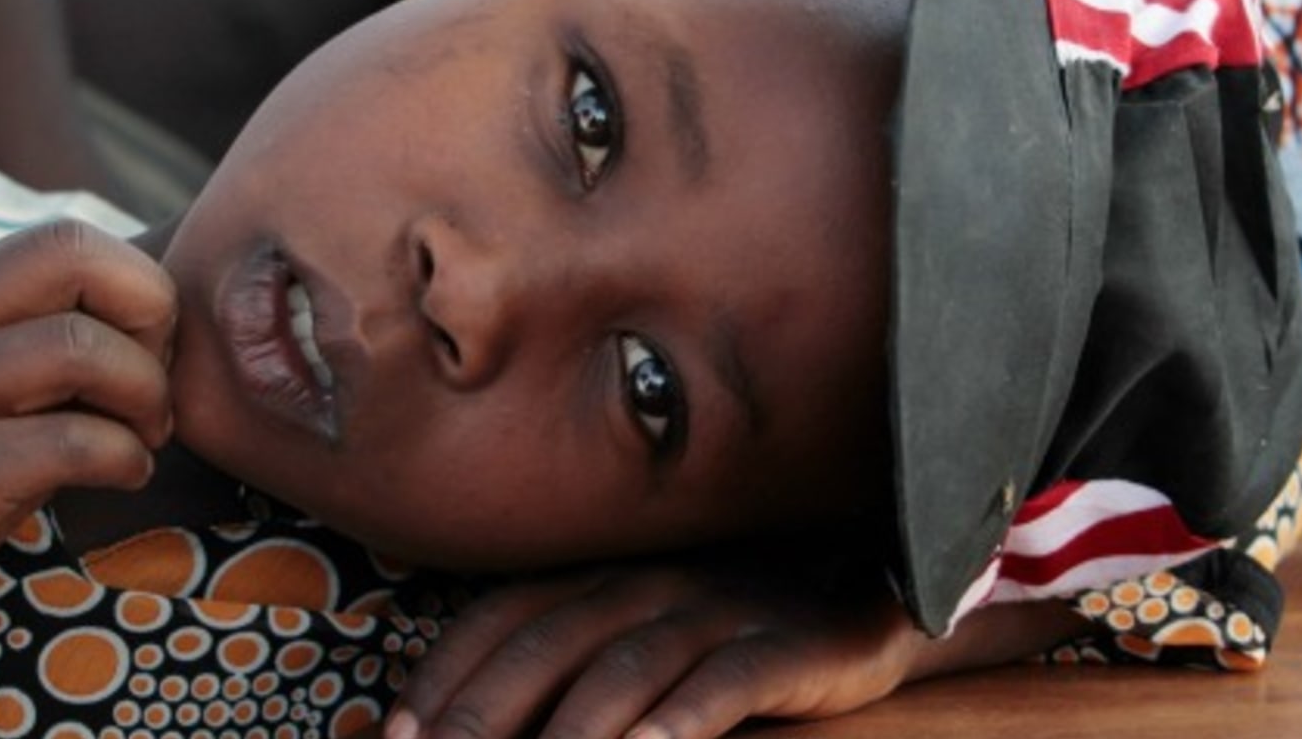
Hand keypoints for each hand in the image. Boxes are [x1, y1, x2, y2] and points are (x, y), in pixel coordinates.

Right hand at [0, 221, 176, 651]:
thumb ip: (62, 330)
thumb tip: (172, 310)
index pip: (68, 238)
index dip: (137, 285)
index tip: (152, 347)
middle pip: (76, 259)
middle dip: (151, 316)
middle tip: (155, 385)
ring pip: (81, 349)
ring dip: (146, 396)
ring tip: (144, 436)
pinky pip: (71, 441)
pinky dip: (125, 456)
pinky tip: (125, 474)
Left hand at [388, 552, 929, 738]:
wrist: (859, 603)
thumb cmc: (724, 632)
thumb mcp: (638, 634)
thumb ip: (565, 666)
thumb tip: (464, 726)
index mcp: (599, 578)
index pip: (500, 618)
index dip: (442, 678)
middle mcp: (645, 585)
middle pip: (545, 647)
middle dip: (482, 717)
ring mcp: (713, 611)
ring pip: (622, 670)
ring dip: (568, 735)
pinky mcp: (780, 648)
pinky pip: (722, 683)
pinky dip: (679, 721)